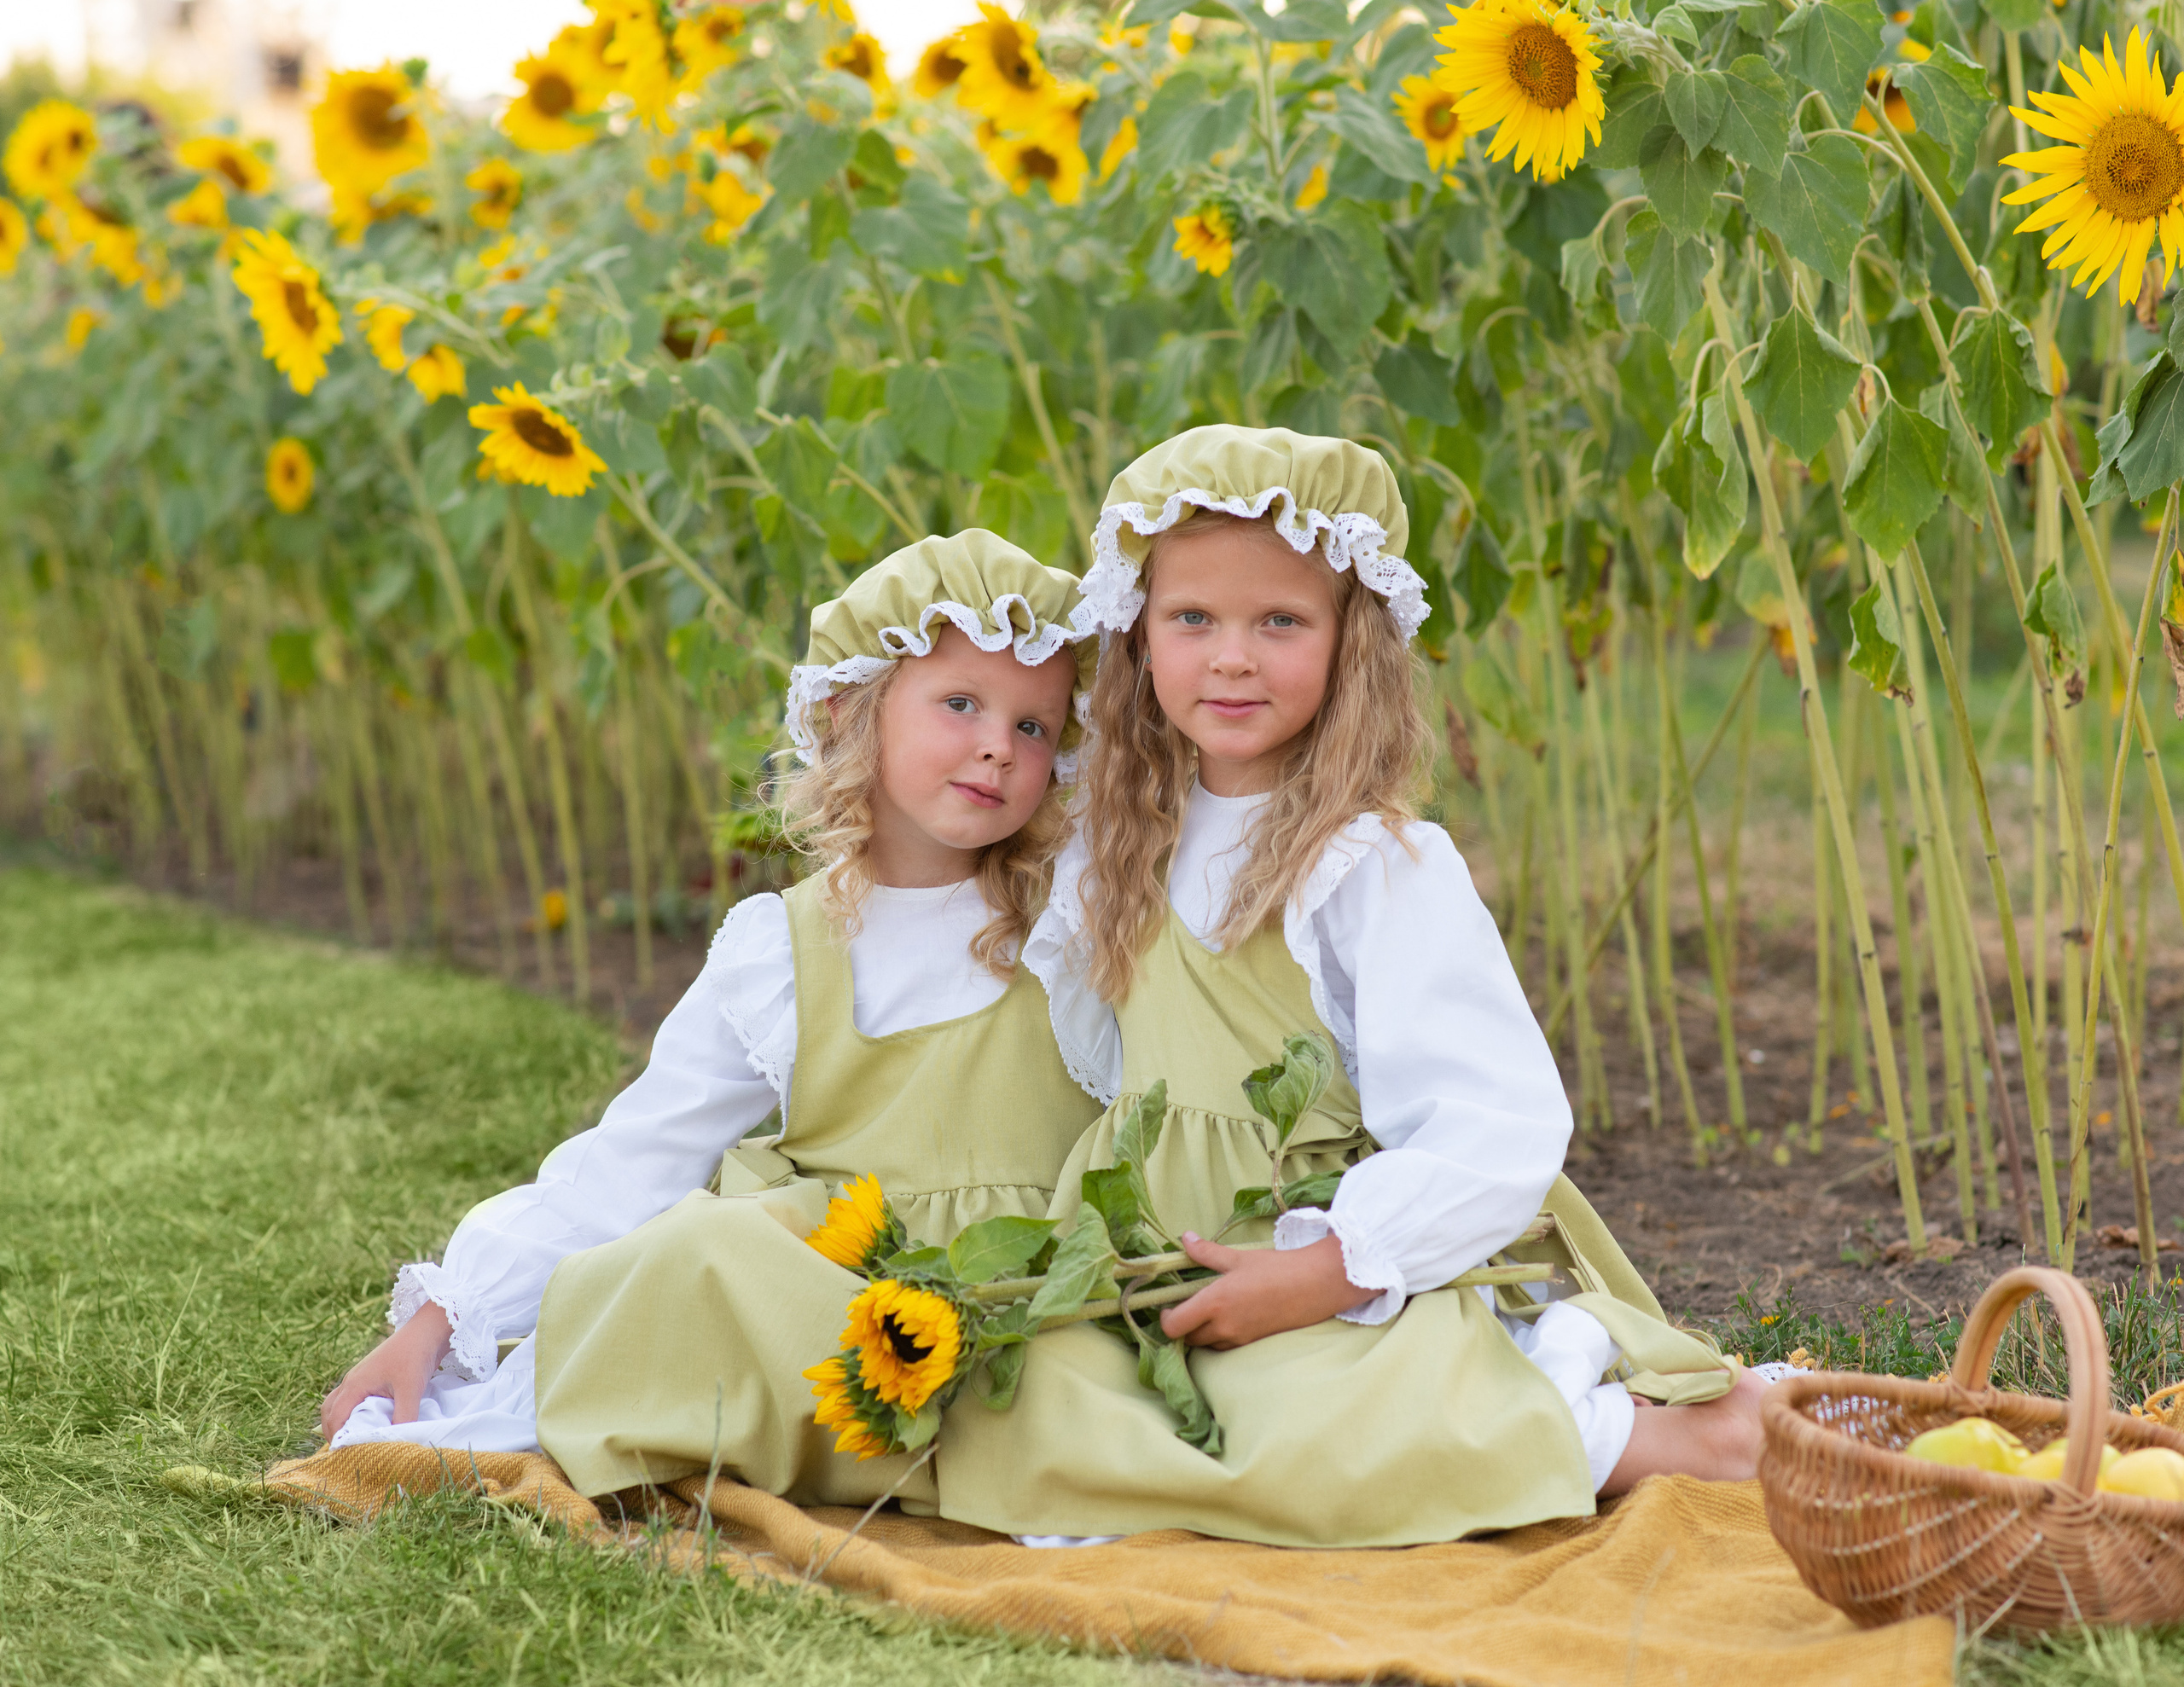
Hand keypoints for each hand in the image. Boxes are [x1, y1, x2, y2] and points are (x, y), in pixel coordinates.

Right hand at [318, 1302, 452, 1440]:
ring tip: (353, 1439)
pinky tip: (368, 1421)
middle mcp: (352, 1381)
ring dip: (340, 1421)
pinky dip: (351, 1412)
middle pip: (329, 1411)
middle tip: (344, 1451)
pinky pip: (351, 1398)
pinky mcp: (371, 1376)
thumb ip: (403, 1417)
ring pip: (338, 1403)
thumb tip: (397, 1442)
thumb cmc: (415, 1356)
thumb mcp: (410, 1390)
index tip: (343, 1456)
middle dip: (332, 1431)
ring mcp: (360, 1377)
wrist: (426, 1331)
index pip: (335, 1418)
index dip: (336, 1438)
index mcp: (355, 1384)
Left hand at [1157, 1233, 1375, 1349]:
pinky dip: (1218, 1335)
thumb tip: (1184, 1238)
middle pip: (1187, 1338)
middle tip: (1187, 1305)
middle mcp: (1222, 1327)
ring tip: (1208, 1309)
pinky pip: (1224, 1345)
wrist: (1312, 1287)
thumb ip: (1206, 1252)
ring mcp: (1237, 1338)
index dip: (1165, 1318)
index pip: (1173, 1326)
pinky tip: (1228, 1316)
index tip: (1169, 1304)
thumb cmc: (1274, 1269)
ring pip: (1205, 1343)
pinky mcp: (1251, 1343)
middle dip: (1182, 1325)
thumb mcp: (1237, 1257)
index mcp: (1214, 1304)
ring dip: (1200, 1331)